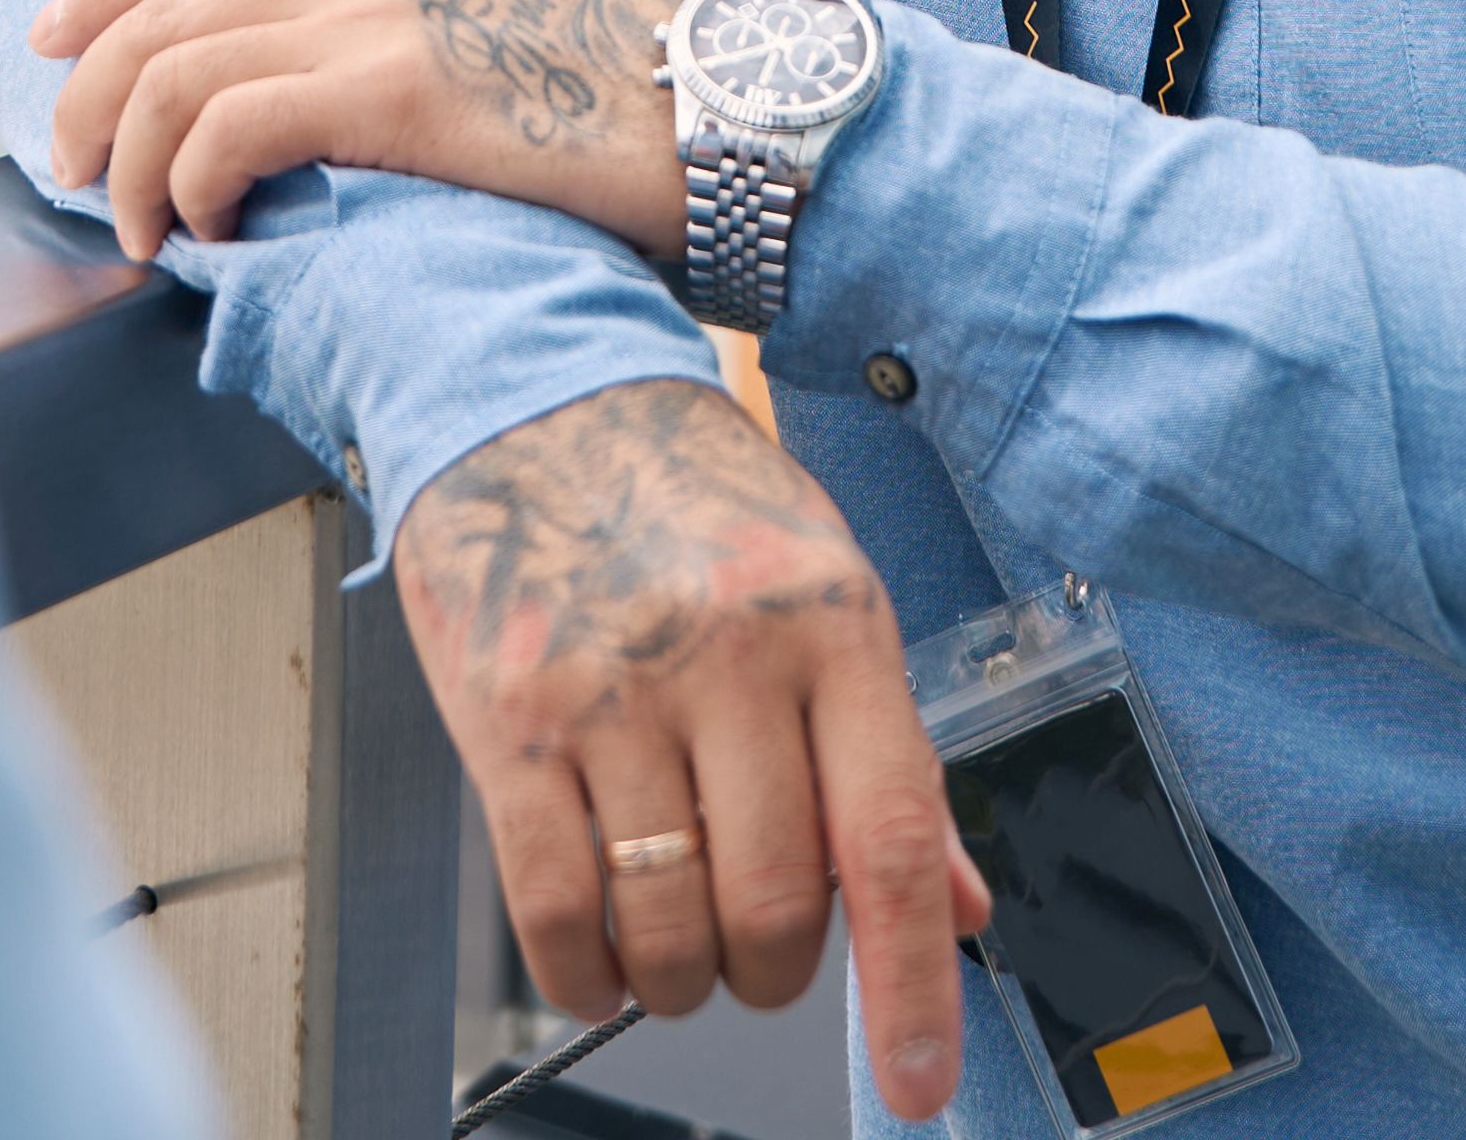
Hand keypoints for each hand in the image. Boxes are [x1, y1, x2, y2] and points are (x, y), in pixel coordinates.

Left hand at [29, 0, 690, 260]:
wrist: (730, 109)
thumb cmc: (657, 53)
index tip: (51, 41)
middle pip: (161, 5)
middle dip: (90, 89)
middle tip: (74, 171)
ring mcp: (374, 17)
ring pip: (176, 71)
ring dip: (132, 163)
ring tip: (141, 235)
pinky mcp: (392, 93)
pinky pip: (229, 128)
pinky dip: (192, 185)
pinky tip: (212, 236)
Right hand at [398, 379, 989, 1121]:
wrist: (536, 395)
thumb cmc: (690, 498)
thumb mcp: (826, 589)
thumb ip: (890, 755)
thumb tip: (956, 905)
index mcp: (832, 624)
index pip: (888, 840)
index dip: (912, 983)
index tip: (917, 1079)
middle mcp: (729, 656)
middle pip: (775, 905)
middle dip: (773, 974)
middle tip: (758, 954)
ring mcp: (612, 689)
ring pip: (668, 925)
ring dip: (679, 980)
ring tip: (676, 947)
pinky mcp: (510, 721)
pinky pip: (555, 907)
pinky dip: (582, 969)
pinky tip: (595, 955)